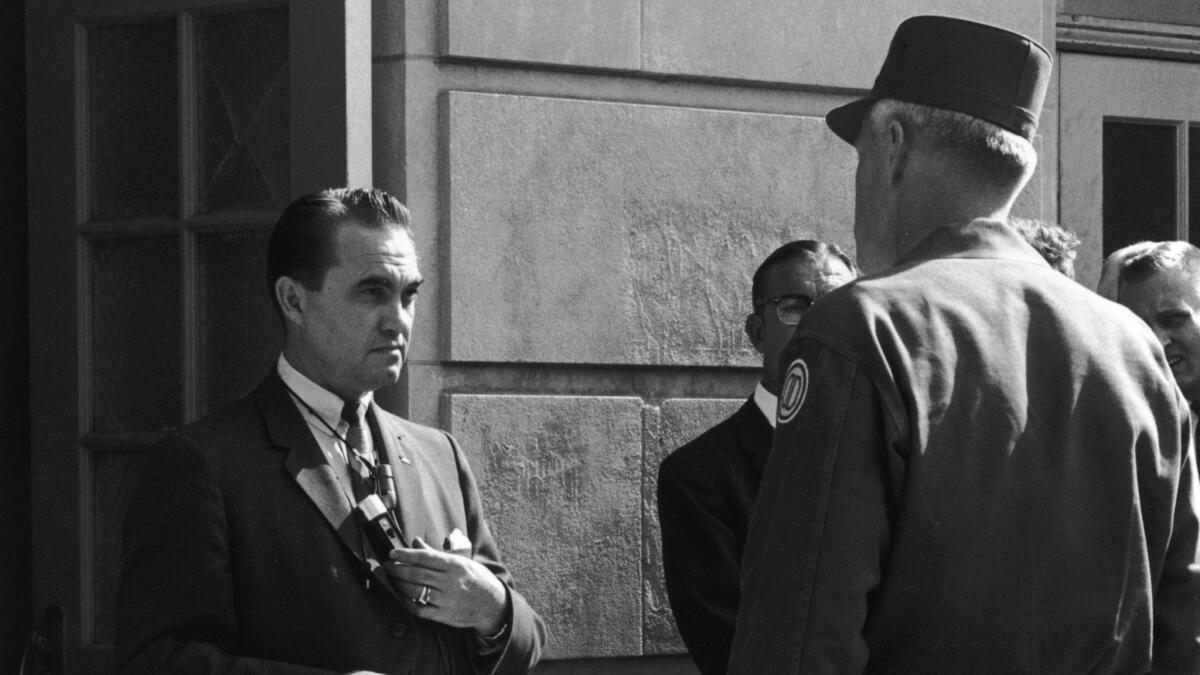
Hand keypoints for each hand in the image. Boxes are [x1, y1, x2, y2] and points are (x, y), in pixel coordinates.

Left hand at [385, 537, 507, 633]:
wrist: (493, 604)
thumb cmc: (476, 579)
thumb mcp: (461, 561)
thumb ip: (436, 553)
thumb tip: (416, 542)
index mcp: (455, 565)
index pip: (425, 557)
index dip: (406, 554)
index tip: (393, 553)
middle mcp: (450, 582)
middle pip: (417, 574)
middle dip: (397, 569)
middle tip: (387, 565)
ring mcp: (446, 600)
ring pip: (415, 591)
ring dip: (399, 584)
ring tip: (391, 578)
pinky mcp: (443, 615)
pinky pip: (419, 609)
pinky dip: (406, 602)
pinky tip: (400, 595)